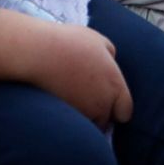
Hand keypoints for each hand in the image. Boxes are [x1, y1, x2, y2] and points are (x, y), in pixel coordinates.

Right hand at [0, 10, 132, 128]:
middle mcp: (102, 104)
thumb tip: (110, 65)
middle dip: (98, 113)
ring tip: (68, 95)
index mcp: (115, 85)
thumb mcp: (99, 41)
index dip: (117, 107)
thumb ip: (111, 56)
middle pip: (105, 120)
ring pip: (86, 124)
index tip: (108, 101)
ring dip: (82, 115)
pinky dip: (67, 116)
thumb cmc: (70, 42)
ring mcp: (82, 113)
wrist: (38, 53)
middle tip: (84, 95)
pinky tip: (58, 100)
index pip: (125, 111)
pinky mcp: (64, 119)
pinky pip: (71, 123)